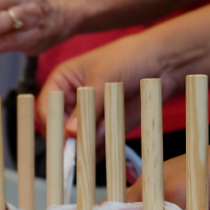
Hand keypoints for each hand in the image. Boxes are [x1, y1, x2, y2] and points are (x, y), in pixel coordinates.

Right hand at [36, 34, 176, 144]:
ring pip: (77, 141)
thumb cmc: (128, 58)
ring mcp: (88, 118)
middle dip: (68, 140)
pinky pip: (96, 147)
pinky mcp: (105, 129)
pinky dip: (101, 151)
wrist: (163, 63)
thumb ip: (88, 107)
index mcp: (61, 83)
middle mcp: (71, 103)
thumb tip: (70, 132)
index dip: (52, 124)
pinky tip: (111, 142)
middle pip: (58, 129)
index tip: (64, 137)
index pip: (46, 108)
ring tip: (103, 140)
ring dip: (86, 147)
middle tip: (81, 148)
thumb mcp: (104, 78)